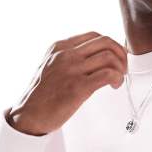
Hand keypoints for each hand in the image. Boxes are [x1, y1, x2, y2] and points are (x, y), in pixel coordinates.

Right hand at [7, 31, 127, 135]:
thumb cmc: (42, 95)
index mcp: (59, 47)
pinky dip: (117, 78)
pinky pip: (108, 74)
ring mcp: (72, 69)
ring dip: (120, 68)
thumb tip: (95, 58)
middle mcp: (66, 54)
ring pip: (109, 56)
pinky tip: (114, 86)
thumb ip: (69, 58)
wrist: (29, 115)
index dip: (111, 45)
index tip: (116, 58)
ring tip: (118, 80)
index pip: (94, 36)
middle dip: (120, 54)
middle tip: (122, 68)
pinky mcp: (78, 86)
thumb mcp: (51, 66)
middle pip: (105, 42)